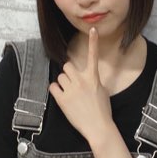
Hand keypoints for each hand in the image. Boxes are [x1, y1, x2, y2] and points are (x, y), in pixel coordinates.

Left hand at [49, 27, 112, 145]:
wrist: (98, 127)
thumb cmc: (103, 111)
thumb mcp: (103, 91)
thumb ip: (94, 81)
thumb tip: (87, 77)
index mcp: (93, 77)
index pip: (93, 56)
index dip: (93, 41)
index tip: (92, 30)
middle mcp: (81, 80)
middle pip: (67, 66)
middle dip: (68, 73)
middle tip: (72, 83)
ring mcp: (71, 89)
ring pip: (60, 77)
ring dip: (63, 83)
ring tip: (70, 94)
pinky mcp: (62, 99)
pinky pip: (53, 87)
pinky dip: (56, 91)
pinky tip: (62, 97)